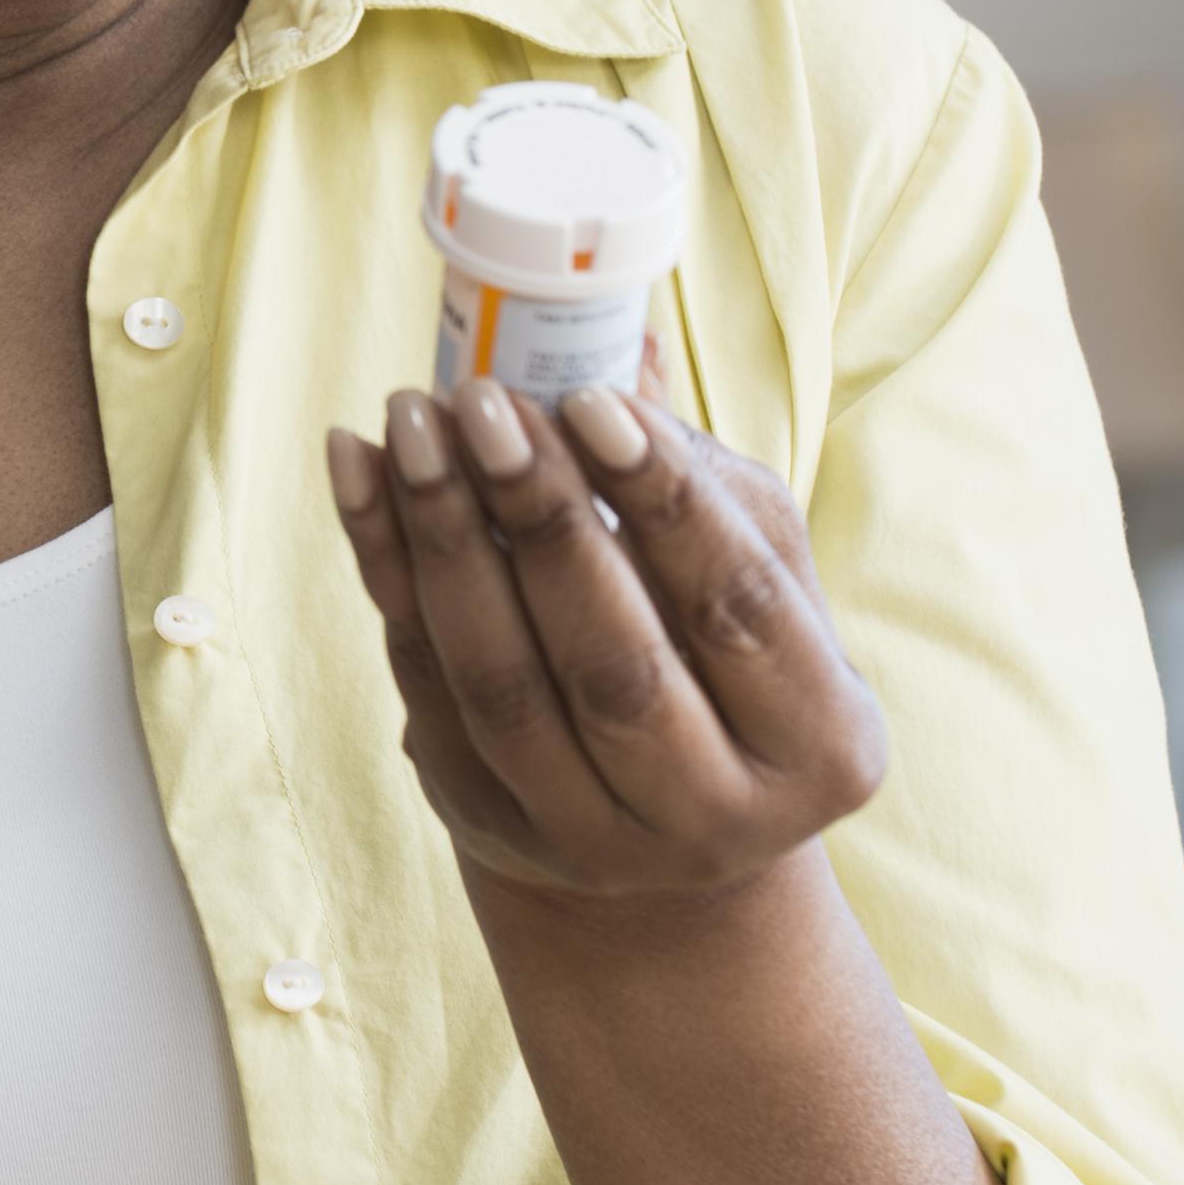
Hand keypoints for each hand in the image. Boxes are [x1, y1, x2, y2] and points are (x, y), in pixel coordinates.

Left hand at [325, 379, 888, 905]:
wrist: (666, 811)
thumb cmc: (727, 654)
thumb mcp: (759, 573)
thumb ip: (699, 475)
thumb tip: (627, 341)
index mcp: (824, 746)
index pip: (738, 607)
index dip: (665, 501)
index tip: (590, 401)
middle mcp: (717, 818)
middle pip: (615, 663)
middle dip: (543, 519)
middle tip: (483, 400)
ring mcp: (596, 843)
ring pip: (504, 688)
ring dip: (445, 539)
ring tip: (412, 421)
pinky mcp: (493, 828)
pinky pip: (422, 688)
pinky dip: (383, 568)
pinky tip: (358, 465)